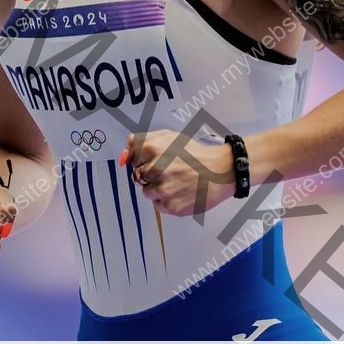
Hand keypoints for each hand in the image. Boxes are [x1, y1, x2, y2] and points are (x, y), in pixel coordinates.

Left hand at [120, 129, 234, 216]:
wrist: (220, 171)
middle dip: (150, 175)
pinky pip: (158, 206)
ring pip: (147, 192)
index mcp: (153, 148)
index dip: (145, 160)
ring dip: (158, 189)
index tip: (158, 160)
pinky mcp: (170, 206)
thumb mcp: (168, 137)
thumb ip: (141, 142)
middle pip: (137, 177)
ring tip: (176, 182)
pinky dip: (167, 201)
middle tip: (169, 172)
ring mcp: (163, 189)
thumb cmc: (194, 155)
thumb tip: (123, 156)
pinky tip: (181, 192)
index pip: (132, 159)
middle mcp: (156, 169)